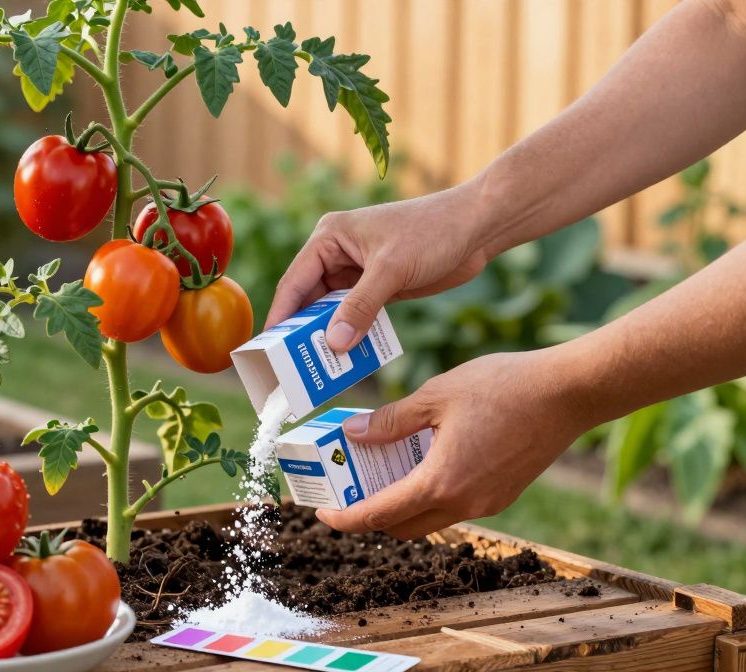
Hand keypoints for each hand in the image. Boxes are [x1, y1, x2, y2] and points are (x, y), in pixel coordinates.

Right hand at [267, 185, 494, 351]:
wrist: (478, 227)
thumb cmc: (433, 231)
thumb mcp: (392, 269)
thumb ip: (361, 306)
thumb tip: (333, 344)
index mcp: (330, 238)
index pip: (295, 282)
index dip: (281, 317)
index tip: (267, 349)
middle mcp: (337, 254)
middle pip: (309, 301)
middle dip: (304, 333)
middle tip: (292, 367)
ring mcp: (358, 273)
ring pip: (332, 313)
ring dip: (330, 338)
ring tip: (319, 370)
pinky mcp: (379, 288)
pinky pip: (356, 318)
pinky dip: (353, 337)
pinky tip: (350, 359)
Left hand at [315, 349, 596, 538]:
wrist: (570, 393)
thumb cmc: (504, 387)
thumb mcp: (435, 395)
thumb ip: (390, 421)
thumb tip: (353, 435)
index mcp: (441, 483)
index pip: (379, 515)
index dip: (345, 519)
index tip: (322, 513)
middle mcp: (464, 503)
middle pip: (402, 527)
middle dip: (370, 515)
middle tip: (350, 487)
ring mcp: (487, 503)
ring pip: (430, 519)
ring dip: (402, 504)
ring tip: (382, 470)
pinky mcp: (503, 494)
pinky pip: (455, 505)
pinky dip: (431, 493)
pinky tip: (423, 461)